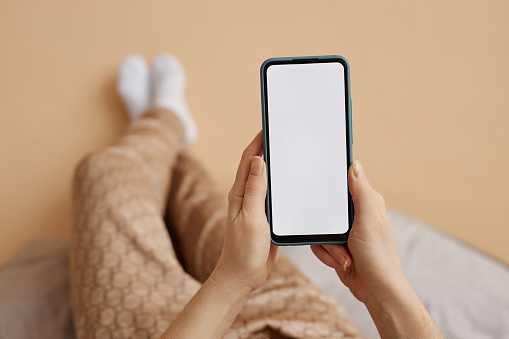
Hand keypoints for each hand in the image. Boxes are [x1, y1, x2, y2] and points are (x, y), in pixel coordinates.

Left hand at [214, 131, 277, 291]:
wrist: (242, 276)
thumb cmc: (243, 250)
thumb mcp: (251, 218)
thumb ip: (255, 190)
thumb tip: (258, 160)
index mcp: (239, 193)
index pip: (249, 159)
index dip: (258, 140)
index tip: (270, 125)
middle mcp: (246, 195)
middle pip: (258, 164)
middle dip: (268, 146)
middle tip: (284, 133)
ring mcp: (256, 205)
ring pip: (268, 178)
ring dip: (277, 164)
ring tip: (292, 151)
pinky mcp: (265, 216)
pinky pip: (275, 194)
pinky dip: (283, 184)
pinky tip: (294, 183)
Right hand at [311, 160, 405, 302]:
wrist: (375, 290)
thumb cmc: (379, 258)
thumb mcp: (369, 221)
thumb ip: (361, 192)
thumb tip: (354, 165)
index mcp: (367, 203)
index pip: (345, 183)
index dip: (332, 183)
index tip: (322, 186)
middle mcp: (356, 214)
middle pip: (325, 207)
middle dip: (327, 228)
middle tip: (341, 239)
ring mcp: (345, 231)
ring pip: (319, 228)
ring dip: (329, 246)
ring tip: (345, 256)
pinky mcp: (336, 245)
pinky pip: (318, 243)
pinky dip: (326, 255)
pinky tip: (341, 261)